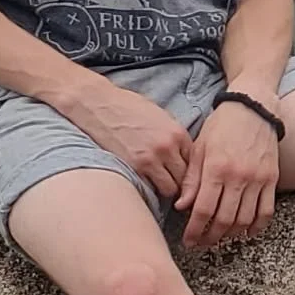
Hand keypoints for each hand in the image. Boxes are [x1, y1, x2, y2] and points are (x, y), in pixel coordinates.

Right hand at [66, 81, 192, 199]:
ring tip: (158, 186)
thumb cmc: (128, 108)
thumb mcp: (160, 117)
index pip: (195, 163)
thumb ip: (174, 137)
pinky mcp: (134, 167)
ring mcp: (152, 158)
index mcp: (178, 133)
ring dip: (166, 189)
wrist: (99, 104)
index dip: (189, 171)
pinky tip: (145, 185)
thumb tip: (183, 156)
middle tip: (172, 185)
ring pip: (170, 188)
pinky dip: (150, 190)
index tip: (182, 176)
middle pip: (186, 178)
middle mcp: (169, 147)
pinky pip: (150, 189)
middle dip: (181, 183)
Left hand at [175, 95, 281, 249]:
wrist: (253, 107)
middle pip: (224, 220)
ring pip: (245, 220)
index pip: (203, 210)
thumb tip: (182, 207)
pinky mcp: (272, 179)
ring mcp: (258, 179)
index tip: (189, 240)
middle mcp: (238, 177)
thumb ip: (191, 180)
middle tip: (202, 243)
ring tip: (220, 237)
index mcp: (216, 168)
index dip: (194, 230)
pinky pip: (266, 211)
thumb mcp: (199, 148)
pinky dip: (257, 226)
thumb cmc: (222, 125)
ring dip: (231, 234)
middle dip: (210, 237)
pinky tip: (247, 232)